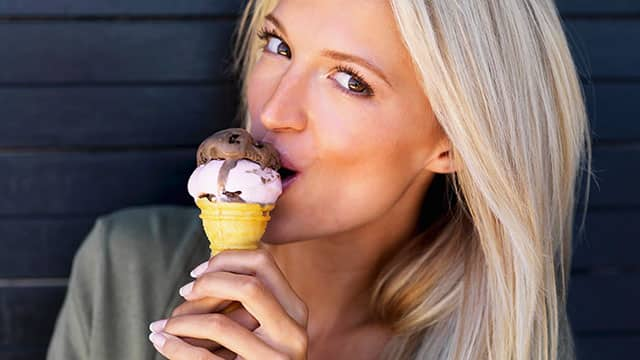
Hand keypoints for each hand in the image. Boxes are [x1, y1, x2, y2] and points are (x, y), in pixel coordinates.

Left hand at [148, 249, 308, 359]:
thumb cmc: (259, 356)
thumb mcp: (268, 325)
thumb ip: (252, 299)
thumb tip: (209, 267)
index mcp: (294, 310)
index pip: (263, 263)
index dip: (226, 259)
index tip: (198, 271)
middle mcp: (291, 332)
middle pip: (248, 286)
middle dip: (207, 283)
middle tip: (184, 292)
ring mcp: (274, 359)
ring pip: (219, 324)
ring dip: (182, 320)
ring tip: (165, 325)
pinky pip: (202, 359)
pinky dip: (175, 347)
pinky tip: (162, 341)